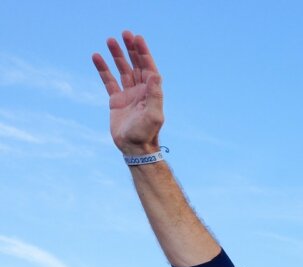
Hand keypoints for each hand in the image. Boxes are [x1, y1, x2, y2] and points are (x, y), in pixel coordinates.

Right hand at [92, 31, 164, 155]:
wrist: (134, 148)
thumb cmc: (146, 133)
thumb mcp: (154, 115)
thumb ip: (155, 95)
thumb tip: (156, 74)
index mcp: (152, 92)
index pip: (148, 67)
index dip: (143, 53)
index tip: (137, 38)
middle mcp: (141, 91)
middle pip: (136, 65)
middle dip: (131, 49)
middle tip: (125, 33)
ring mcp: (128, 94)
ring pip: (122, 70)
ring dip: (117, 55)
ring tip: (110, 40)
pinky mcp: (116, 100)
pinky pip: (109, 81)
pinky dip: (103, 69)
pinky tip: (97, 57)